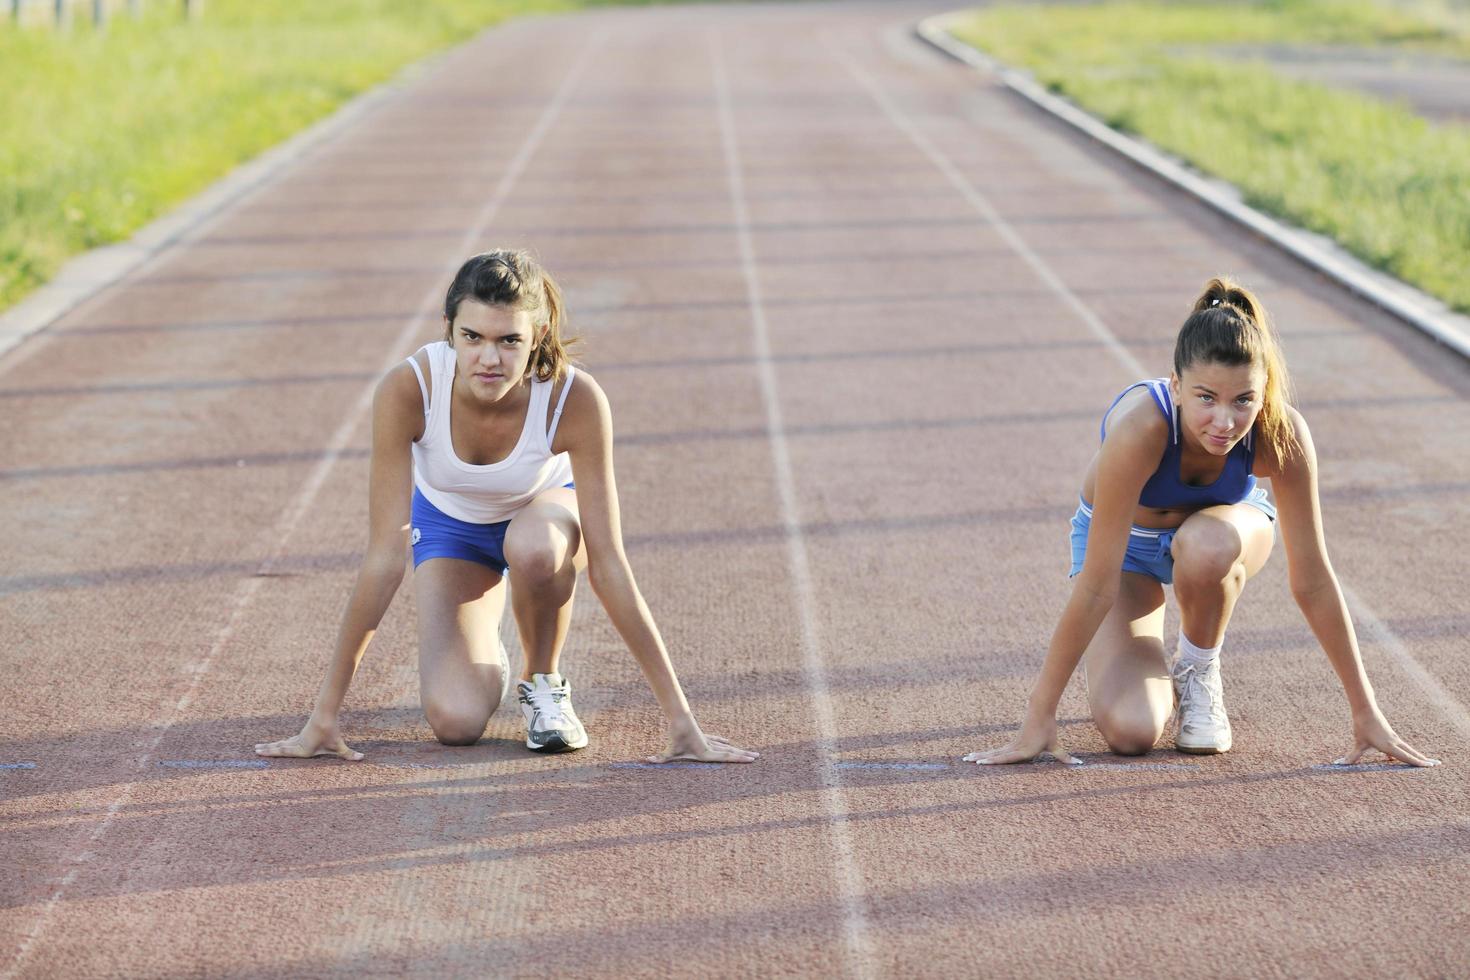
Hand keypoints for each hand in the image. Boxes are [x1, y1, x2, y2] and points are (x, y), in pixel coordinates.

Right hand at [255, 715, 363, 761]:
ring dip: (270, 746)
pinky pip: (286, 741)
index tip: (260, 753)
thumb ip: (349, 755)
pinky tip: (274, 745)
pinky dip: (279, 744)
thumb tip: (362, 758)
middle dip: (267, 750)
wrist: (326, 715)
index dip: (273, 753)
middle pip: (279, 747)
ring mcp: (297, 739)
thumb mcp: (340, 747)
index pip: (285, 752)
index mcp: (303, 750)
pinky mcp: (300, 735)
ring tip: (258, 747)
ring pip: (281, 743)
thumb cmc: (332, 733)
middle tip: (255, 750)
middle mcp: (297, 744)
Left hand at [647, 716, 758, 763]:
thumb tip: (646, 761)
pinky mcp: (703, 735)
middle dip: (743, 755)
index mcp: (706, 753)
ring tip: (747, 752)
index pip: (726, 757)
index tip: (751, 759)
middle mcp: (710, 747)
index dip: (739, 759)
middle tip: (757, 757)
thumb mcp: (669, 751)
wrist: (679, 718)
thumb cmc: (675, 736)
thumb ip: (660, 758)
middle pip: (730, 752)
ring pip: (725, 746)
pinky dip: (722, 742)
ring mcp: (708, 740)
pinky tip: (727, 742)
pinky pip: (716, 740)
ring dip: (736, 749)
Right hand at [963, 709, 1080, 765]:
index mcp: (1023, 751)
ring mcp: (1011, 745)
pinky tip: (978, 756)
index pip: (1005, 758)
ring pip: (993, 752)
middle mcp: (1015, 748)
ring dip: (980, 756)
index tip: (981, 764)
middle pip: (994, 755)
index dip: (993, 761)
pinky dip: (987, 754)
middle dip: (981, 759)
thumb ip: (1064, 757)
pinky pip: (996, 751)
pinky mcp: (1012, 743)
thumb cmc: (1048, 729)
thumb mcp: (1055, 745)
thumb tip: (1079, 765)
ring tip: (967, 758)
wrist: (1040, 711)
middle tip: (967, 761)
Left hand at [1336, 705, 1438, 766]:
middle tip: (1435, 765)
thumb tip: (1340, 764)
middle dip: (1422, 760)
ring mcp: (1393, 738)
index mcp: (1389, 746)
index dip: (1418, 763)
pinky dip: (1403, 751)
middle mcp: (1394, 742)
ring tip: (1424, 760)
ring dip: (1415, 755)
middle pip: (1411, 753)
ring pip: (1407, 749)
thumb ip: (1352, 756)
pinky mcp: (1389, 734)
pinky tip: (1394, 758)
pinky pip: (1399, 746)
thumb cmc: (1362, 726)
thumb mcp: (1358, 743)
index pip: (1406, 757)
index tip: (1429, 766)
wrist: (1365, 709)